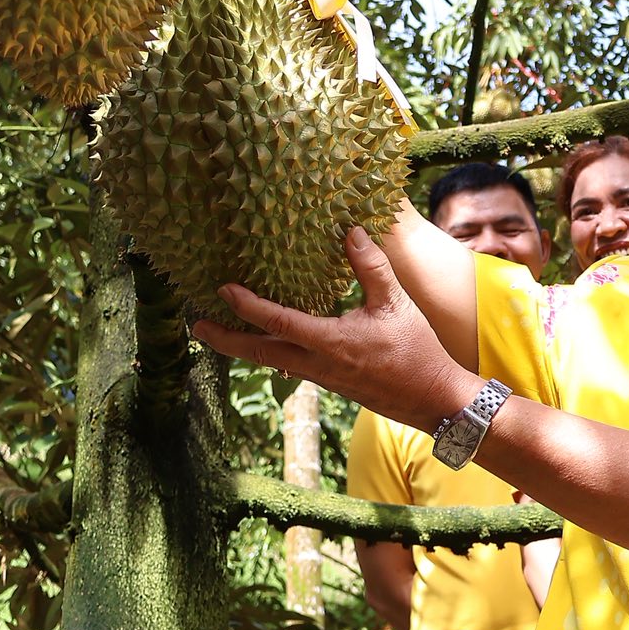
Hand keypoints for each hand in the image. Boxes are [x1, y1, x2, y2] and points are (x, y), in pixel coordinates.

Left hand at [193, 227, 476, 432]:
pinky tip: (265, 344)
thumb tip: (352, 231)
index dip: (247, 306)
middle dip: (224, 339)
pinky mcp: (329, 383)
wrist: (432, 398)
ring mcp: (321, 377)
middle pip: (258, 352)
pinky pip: (288, 366)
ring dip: (241, 347)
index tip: (223, 289)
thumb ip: (371, 267)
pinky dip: (268, 352)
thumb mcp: (396, 303)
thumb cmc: (416, 350)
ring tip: (219, 332)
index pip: (278, 323)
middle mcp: (318, 364)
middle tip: (196, 325)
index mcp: (332, 342)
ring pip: (270, 361)